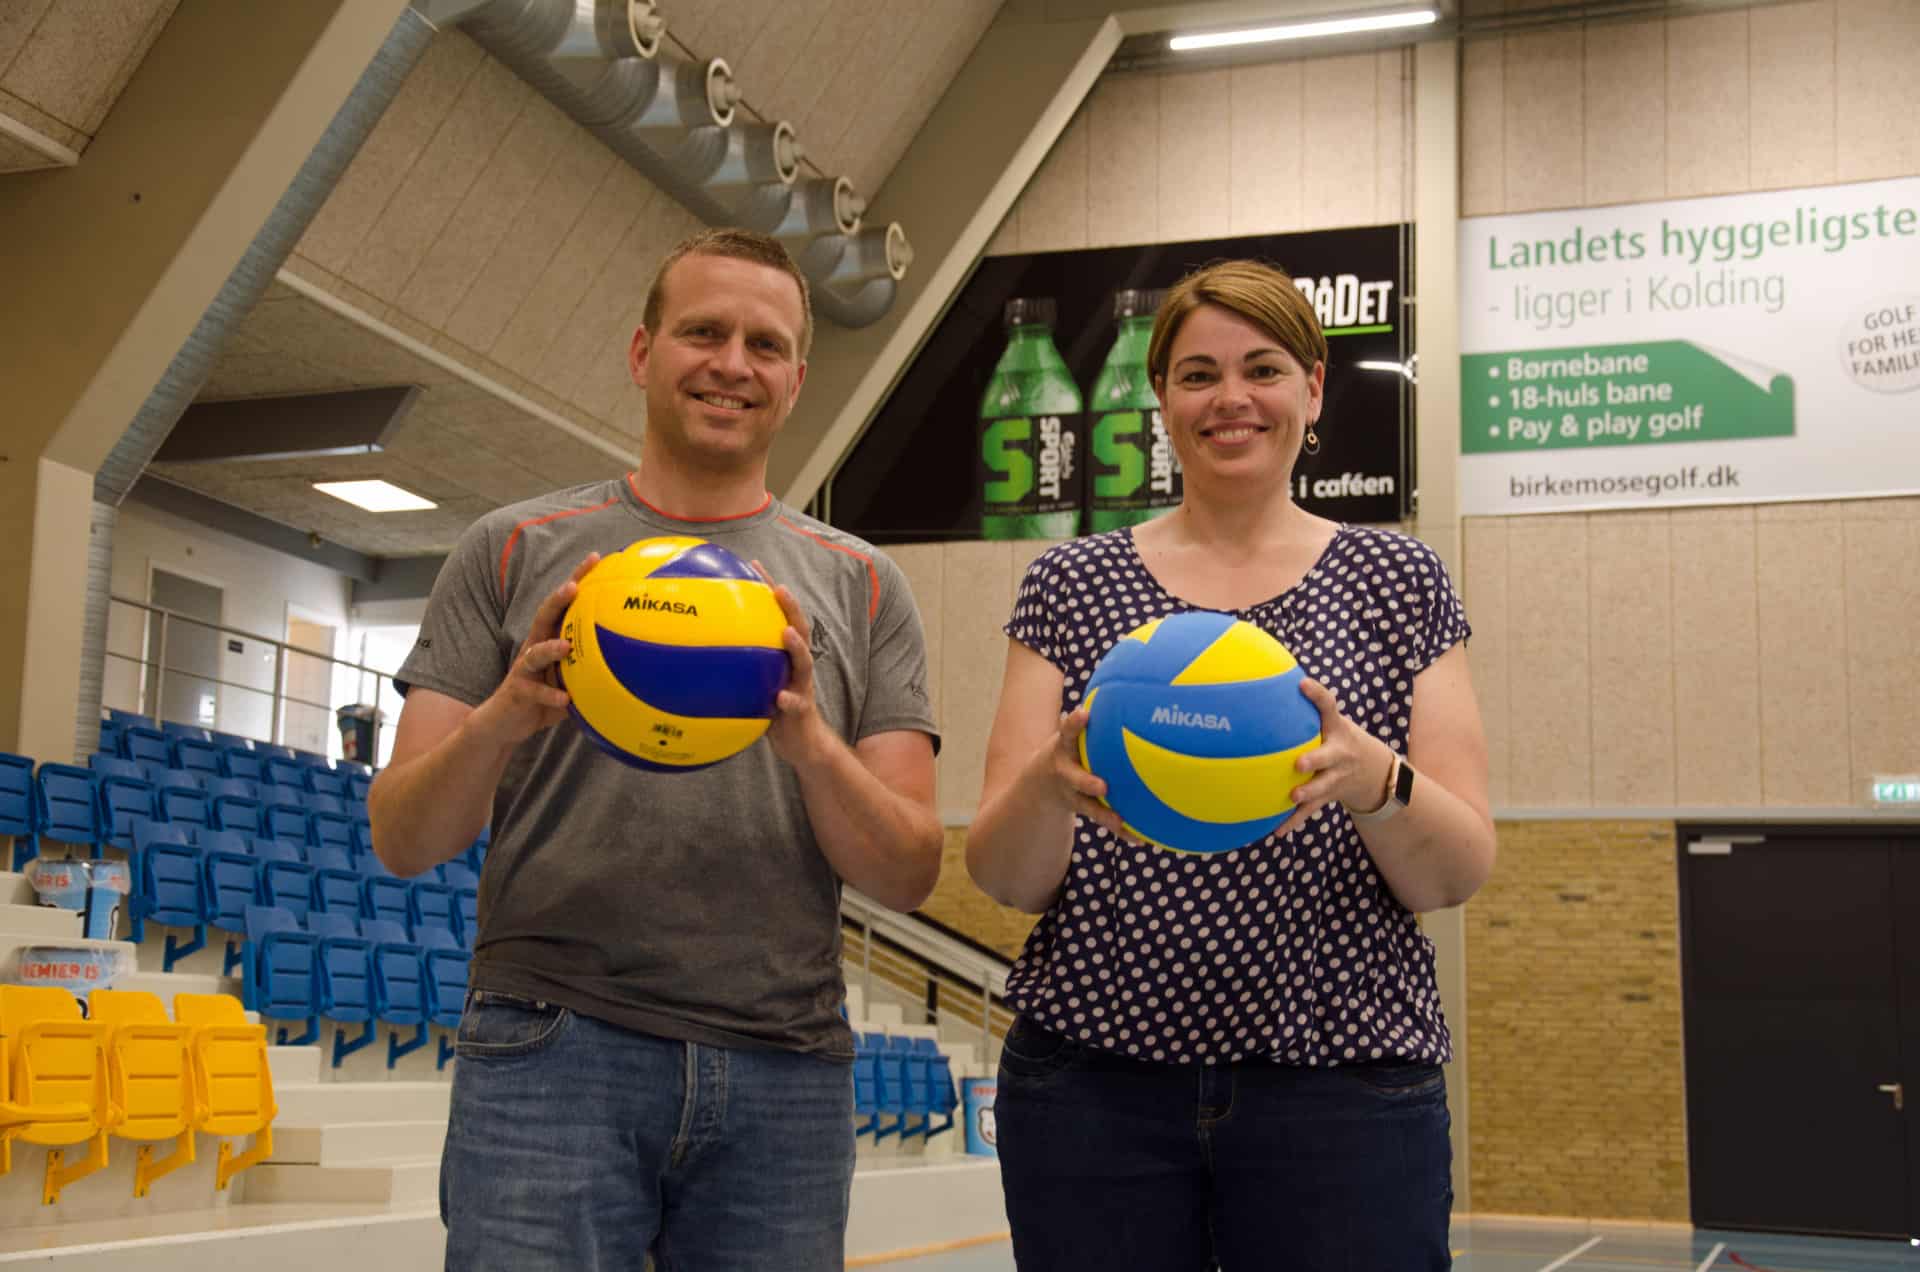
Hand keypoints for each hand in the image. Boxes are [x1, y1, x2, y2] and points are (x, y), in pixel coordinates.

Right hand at [470, 552, 599, 747]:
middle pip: (545, 615)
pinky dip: (550, 695)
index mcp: (550, 639)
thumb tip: (638, 663)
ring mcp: (524, 669)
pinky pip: (535, 692)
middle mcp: (535, 647)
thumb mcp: (571, 679)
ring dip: (550, 647)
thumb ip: (594, 668)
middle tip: (574, 585)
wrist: (506, 723)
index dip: (578, 580)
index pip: (565, 605)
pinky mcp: (518, 691)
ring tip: (566, 645)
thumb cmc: (544, 698)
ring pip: (534, 652)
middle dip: (559, 598)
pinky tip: (565, 699)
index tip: (596, 559)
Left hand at [754, 562, 834, 768]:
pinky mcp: (802, 711)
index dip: (769, 589)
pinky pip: (796, 704)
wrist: (800, 743)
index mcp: (784, 655)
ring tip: (786, 633)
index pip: (778, 616)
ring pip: (805, 662)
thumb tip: (691, 648)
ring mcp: (803, 686)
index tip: (753, 564)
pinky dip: (789, 699)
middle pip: (799, 629)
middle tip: (778, 588)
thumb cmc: (770, 710)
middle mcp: (797, 665)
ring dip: (796, 647)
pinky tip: (779, 696)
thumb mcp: (752, 684)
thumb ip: (735, 665)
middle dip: (790, 607)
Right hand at [1027, 705, 1129, 839]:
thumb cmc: (1069, 747)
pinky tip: (1141, 836)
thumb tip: (1130, 682)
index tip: (1083, 714)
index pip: (1067, 732)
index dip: (1073, 724)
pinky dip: (1122, 829)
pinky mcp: (1082, 808)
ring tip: (1120, 822)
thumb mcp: (1072, 731)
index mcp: (1063, 747)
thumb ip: (1091, 716)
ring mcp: (1071, 793)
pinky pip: (1103, 818)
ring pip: (1087, 806)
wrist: (1041, 781)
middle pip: (1072, 777)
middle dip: (1085, 781)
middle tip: (1102, 785)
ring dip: (1103, 814)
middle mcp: (1064, 771)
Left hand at [1272, 678, 1395, 838]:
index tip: (1302, 684)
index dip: (1318, 694)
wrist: (1374, 771)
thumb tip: (1258, 682)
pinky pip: (1311, 810)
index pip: (1329, 707)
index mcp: (1336, 729)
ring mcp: (1337, 777)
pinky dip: (1294, 821)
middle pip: (1329, 756)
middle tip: (1298, 763)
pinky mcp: (1330, 796)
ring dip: (1309, 792)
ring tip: (1293, 796)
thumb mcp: (1330, 721)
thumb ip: (1304, 707)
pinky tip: (1276, 831)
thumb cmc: (1336, 738)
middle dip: (1316, 759)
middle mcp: (1340, 753)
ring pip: (1323, 787)